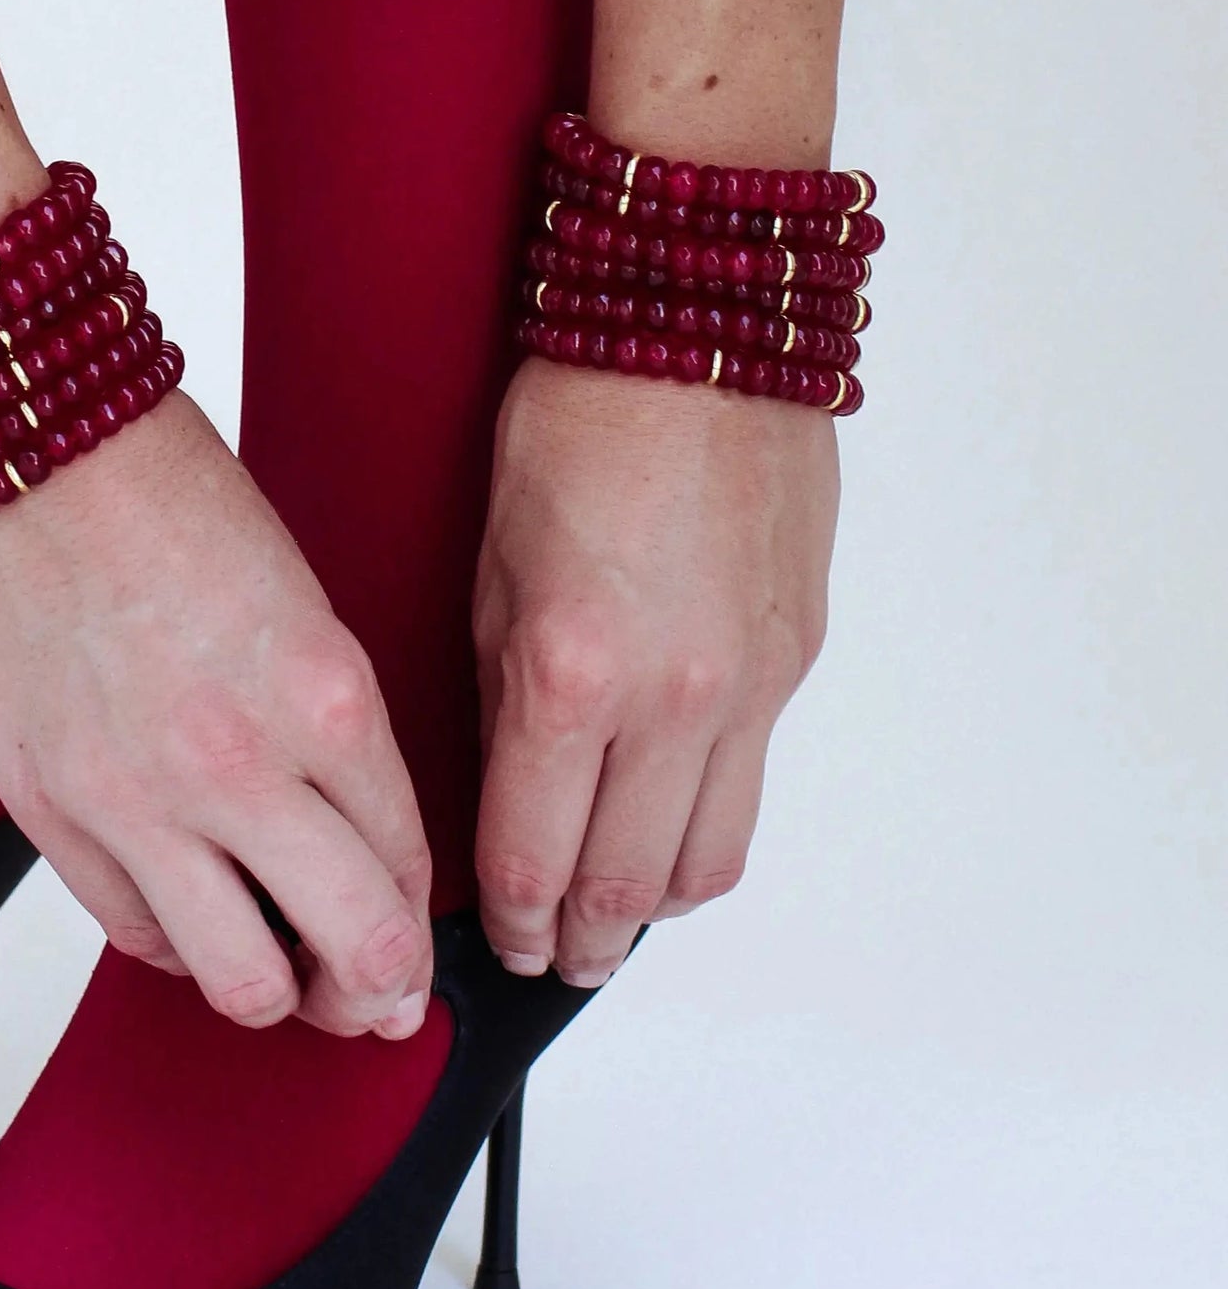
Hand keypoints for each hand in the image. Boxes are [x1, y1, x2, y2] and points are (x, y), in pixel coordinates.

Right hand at [0, 393, 434, 1036]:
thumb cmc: (159, 493)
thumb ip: (330, 724)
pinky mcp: (51, 813)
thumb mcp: (299, 601)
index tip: (413, 947)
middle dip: (380, 992)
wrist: (20, 451)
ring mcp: (138, 802)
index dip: (420, 927)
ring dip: (276, 992)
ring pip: (242, 982)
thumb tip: (353, 827)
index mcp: (325, 698)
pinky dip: (173, 943)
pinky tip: (187, 914)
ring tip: (277, 969)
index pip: (406, 865)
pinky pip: (135, 935)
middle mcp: (240, 767)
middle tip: (375, 996)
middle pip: (355, 949)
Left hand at [472, 360, 836, 986]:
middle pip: (627, 884)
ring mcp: (750, 682)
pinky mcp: (798, 657)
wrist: (699, 330)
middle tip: (553, 958)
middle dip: (579, 941)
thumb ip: (499, 697)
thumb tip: (500, 797)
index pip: (535, 853)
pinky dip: (703, 827)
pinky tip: (665, 822)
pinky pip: (751, 783)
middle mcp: (674, 695)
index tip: (498, 942)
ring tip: (611, 914)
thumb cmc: (575, 421)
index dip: (511, 920)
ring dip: (652, 906)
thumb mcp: (491, 566)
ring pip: (707, 858)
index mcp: (572, 671)